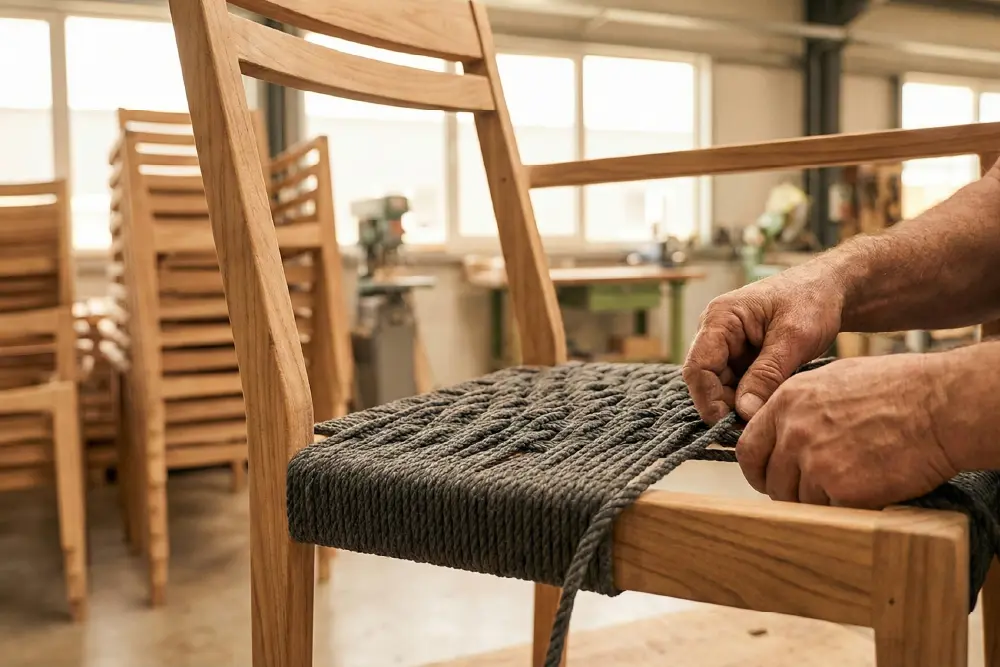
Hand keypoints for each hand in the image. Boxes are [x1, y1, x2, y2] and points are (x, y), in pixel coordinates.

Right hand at [683, 261, 844, 423]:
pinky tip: (768, 406)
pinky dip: (750, 398)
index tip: (729, 426)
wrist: (830, 289)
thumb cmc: (811, 302)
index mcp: (720, 319)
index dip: (708, 401)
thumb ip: (766, 375)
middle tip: (753, 429)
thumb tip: (743, 413)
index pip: (698, 368)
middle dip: (726, 406)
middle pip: (706, 380)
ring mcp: (727, 345)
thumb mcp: (793, 339)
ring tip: (766, 419)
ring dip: (739, 405)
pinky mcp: (740, 356)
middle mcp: (715, 332)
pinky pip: (736, 384)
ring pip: (721, 386)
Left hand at [736, 354, 958, 508]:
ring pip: (800, 502)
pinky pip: (830, 514)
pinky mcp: (841, 489)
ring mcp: (815, 462)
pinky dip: (847, 511)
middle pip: (773, 482)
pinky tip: (869, 492)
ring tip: (853, 486)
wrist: (940, 404)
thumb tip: (783, 433)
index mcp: (787, 402)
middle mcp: (793, 432)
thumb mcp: (834, 380)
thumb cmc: (899, 388)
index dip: (758, 470)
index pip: (749, 449)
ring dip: (821, 503)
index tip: (768, 480)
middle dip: (790, 491)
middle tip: (816, 492)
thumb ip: (800, 407)